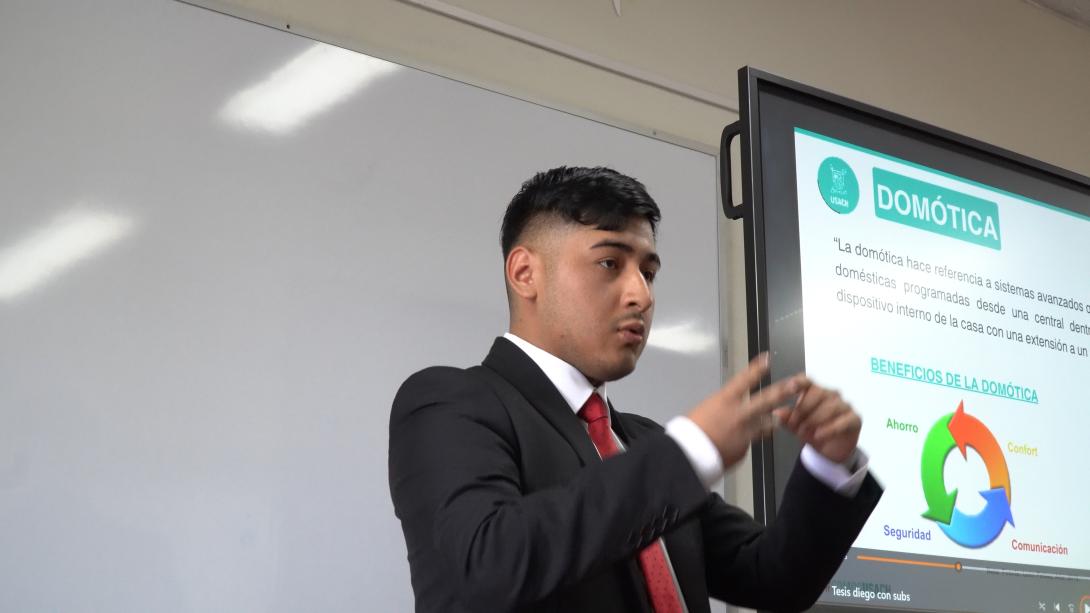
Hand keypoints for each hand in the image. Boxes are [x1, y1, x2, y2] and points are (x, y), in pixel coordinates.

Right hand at [687, 353, 805, 468]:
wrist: (689, 456)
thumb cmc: (690, 429)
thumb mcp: (705, 409)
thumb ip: (723, 407)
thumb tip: (731, 410)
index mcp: (726, 400)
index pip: (745, 379)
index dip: (757, 368)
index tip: (768, 359)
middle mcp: (740, 414)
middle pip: (768, 399)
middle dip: (786, 390)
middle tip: (800, 383)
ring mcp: (746, 432)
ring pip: (768, 424)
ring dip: (773, 421)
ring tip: (779, 418)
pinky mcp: (746, 449)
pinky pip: (751, 441)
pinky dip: (748, 440)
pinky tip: (736, 442)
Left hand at [773, 379, 860, 463]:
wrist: (830, 450)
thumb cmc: (812, 432)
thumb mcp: (796, 427)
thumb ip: (787, 418)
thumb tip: (776, 412)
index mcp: (814, 391)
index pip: (807, 381)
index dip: (800, 382)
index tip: (791, 386)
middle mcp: (830, 394)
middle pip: (818, 392)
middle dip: (803, 408)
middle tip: (793, 423)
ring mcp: (844, 405)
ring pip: (831, 406)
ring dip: (815, 420)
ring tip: (803, 432)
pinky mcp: (855, 418)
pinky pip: (844, 420)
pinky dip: (830, 428)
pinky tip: (819, 435)